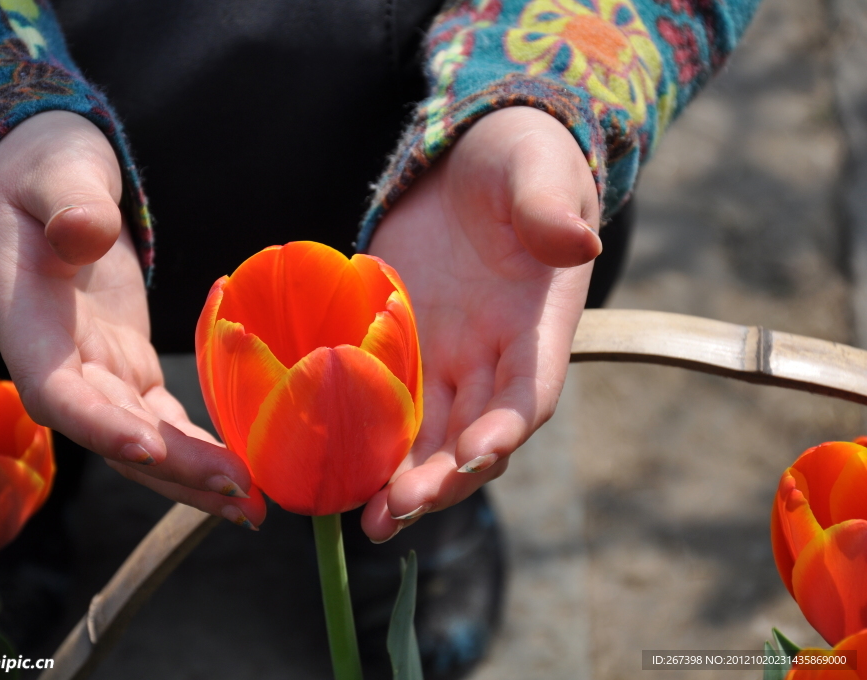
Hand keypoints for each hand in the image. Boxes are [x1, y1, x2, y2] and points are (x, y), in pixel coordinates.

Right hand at [0, 111, 265, 527]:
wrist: (47, 188)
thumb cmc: (46, 172)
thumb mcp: (55, 170)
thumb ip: (68, 201)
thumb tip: (86, 233)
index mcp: (27, 322)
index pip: (55, 389)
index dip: (97, 424)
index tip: (150, 447)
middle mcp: (57, 363)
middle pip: (110, 432)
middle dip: (173, 468)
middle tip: (241, 492)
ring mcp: (96, 372)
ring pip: (141, 440)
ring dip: (192, 477)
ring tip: (254, 508)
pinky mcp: (128, 370)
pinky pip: (163, 419)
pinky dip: (199, 448)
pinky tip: (244, 474)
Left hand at [360, 106, 599, 541]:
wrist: (470, 163)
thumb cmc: (519, 162)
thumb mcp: (536, 173)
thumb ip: (550, 208)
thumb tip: (577, 242)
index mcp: (535, 327)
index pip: (529, 392)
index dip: (506, 427)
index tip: (476, 454)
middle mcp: (492, 359)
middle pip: (472, 435)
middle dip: (441, 478)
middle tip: (397, 511)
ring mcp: (445, 359)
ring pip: (427, 436)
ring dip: (401, 480)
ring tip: (366, 520)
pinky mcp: (399, 349)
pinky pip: (387, 406)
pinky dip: (369, 443)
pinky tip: (335, 470)